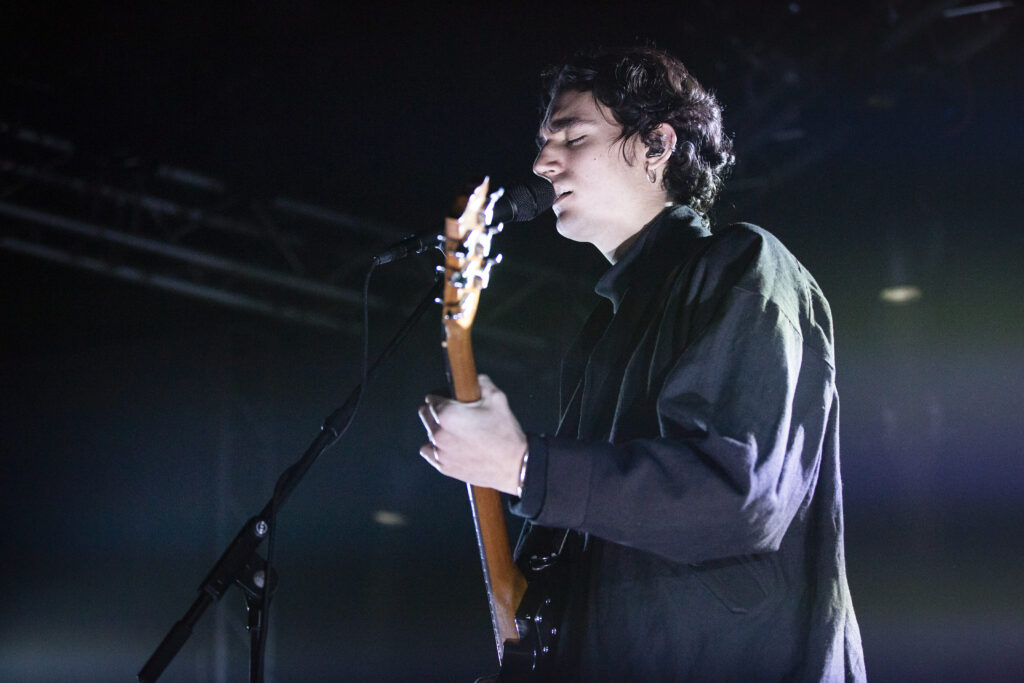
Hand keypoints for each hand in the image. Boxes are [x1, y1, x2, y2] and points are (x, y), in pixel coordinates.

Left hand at [418, 375, 527, 494]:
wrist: (515, 465)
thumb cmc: (505, 434)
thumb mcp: (497, 398)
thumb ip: (481, 382)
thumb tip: (474, 378)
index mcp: (448, 415)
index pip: (432, 399)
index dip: (442, 397)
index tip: (449, 400)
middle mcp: (439, 434)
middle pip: (425, 415)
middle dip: (436, 412)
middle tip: (455, 414)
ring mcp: (440, 452)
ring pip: (429, 434)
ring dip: (438, 430)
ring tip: (457, 432)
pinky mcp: (444, 467)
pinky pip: (430, 453)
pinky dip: (437, 448)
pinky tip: (450, 446)